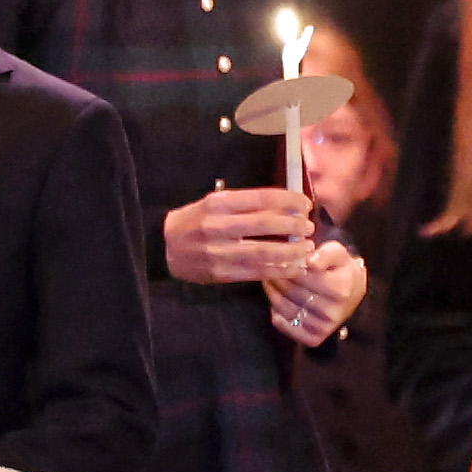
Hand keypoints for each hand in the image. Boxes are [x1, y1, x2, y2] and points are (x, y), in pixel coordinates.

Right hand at [163, 183, 317, 287]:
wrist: (164, 247)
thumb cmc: (194, 221)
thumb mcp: (213, 203)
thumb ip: (245, 205)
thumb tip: (285, 207)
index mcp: (218, 203)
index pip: (261, 198)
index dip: (288, 201)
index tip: (304, 204)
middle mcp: (218, 225)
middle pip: (264, 224)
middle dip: (292, 226)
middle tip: (308, 227)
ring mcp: (218, 251)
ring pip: (263, 251)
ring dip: (290, 251)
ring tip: (306, 248)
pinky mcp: (220, 272)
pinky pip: (255, 272)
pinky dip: (278, 269)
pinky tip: (293, 266)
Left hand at [263, 239, 366, 345]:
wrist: (352, 293)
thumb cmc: (341, 269)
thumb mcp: (337, 253)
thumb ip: (324, 254)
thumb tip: (310, 261)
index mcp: (341, 289)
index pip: (304, 277)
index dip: (288, 266)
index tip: (279, 258)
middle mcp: (333, 312)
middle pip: (293, 293)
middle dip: (277, 278)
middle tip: (269, 268)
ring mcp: (323, 328)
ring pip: (286, 309)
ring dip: (272, 293)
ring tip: (269, 281)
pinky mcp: (314, 338)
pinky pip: (285, 325)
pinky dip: (276, 312)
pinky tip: (277, 300)